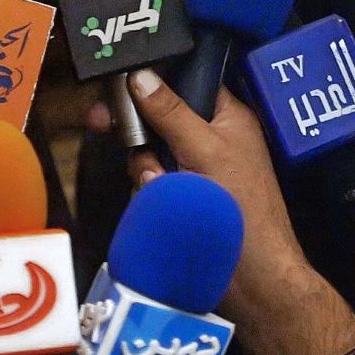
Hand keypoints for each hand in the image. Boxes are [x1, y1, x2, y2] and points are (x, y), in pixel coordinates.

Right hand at [125, 68, 354, 354]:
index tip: (121, 78)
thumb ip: (171, 112)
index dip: (156, 78)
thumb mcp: (206, 149)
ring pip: (147, 154)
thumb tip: (140, 75)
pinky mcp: (178, 201)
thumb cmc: (241, 205)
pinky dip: (148, 193)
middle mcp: (209, 140)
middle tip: (103, 122)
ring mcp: (192, 172)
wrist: (251, 279)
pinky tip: (158, 205)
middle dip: (140, 132)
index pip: (188, 81)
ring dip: (145, 168)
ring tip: (160, 184)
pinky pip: (148, 184)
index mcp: (228, 118)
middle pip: (157, 119)